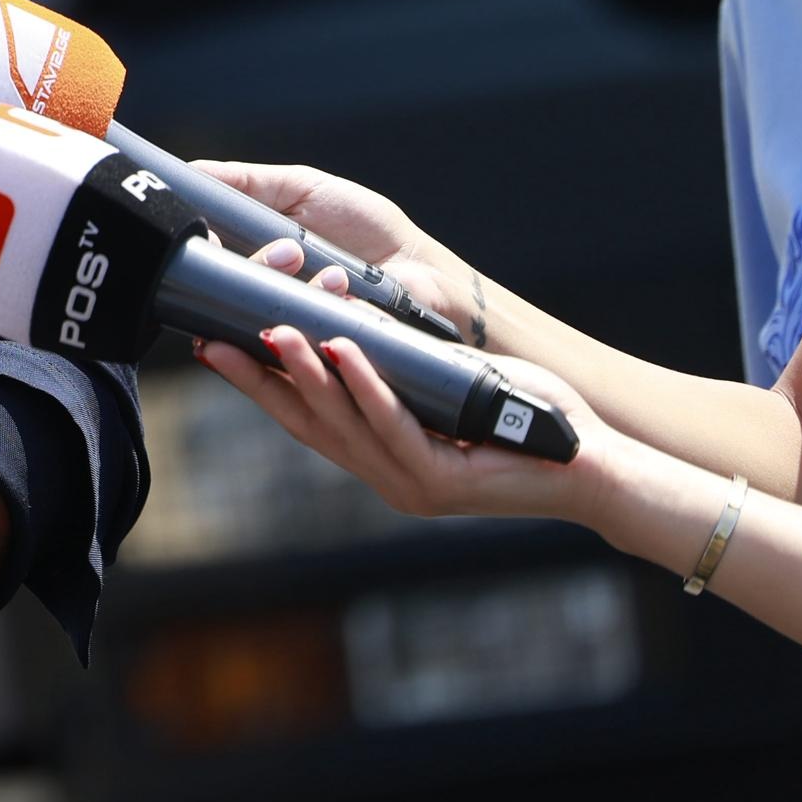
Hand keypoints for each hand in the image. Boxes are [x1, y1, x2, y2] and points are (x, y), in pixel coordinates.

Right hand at [189, 320, 609, 526]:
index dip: (257, 386)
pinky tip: (345, 352)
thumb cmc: (522, 419)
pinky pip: (395, 429)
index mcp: (378, 458)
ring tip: (277, 331)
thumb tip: (348, 317)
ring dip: (307, 375)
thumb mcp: (443, 387)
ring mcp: (412, 484)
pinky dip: (367, 388)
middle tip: (216, 342)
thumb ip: (397, 367)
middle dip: (261, 381)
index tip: (213, 349)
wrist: (588, 465)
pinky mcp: (445, 481)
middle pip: (308, 425)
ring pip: (344, 427)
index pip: (302, 420)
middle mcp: (386, 477)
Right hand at [201, 161, 480, 341]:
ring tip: (337, 276)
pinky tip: (346, 297)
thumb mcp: (304, 189)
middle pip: (223, 298)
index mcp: (251, 260)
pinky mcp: (315, 359)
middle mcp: (259, 300)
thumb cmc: (369, 231)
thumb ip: (248, 181)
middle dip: (258, 268)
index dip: (200, 254)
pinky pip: (296, 350)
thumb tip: (189, 173)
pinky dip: (320, 317)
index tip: (209, 240)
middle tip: (291, 253)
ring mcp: (286, 331)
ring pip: (258, 324)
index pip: (203, 267)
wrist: (426, 273)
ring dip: (296, 291)